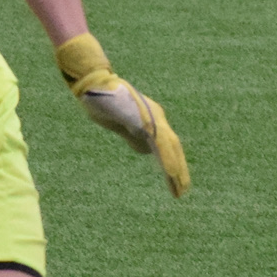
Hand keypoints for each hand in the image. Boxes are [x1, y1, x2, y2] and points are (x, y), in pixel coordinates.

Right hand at [55, 34, 190, 197]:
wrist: (93, 85)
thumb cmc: (104, 102)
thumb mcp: (122, 123)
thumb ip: (135, 136)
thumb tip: (146, 151)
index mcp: (153, 117)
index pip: (168, 144)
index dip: (172, 162)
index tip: (175, 181)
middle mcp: (157, 116)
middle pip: (173, 146)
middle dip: (179, 170)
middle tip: (182, 191)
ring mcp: (153, 116)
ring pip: (171, 146)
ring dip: (176, 169)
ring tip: (180, 188)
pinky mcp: (145, 119)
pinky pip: (160, 142)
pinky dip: (167, 158)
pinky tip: (171, 173)